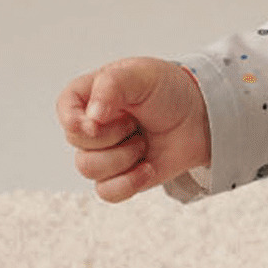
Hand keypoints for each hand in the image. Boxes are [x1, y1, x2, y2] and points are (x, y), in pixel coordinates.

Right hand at [56, 58, 210, 202]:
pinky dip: (128, 182)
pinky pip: (107, 192)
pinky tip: (147, 167)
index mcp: (93, 94)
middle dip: (111, 134)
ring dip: (123, 156)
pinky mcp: (121, 175)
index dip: (74, 119)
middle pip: (76, 141)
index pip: (64, 107)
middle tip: (136, 121)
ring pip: (88, 168)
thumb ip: (111, 86)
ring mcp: (106, 152)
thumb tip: (90, 118)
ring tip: (144, 141)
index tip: (97, 120)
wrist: (203, 117)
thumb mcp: (143, 75)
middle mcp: (94, 124)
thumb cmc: (171, 90)